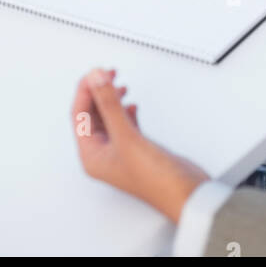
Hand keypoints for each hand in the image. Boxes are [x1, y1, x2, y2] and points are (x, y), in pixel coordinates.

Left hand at [71, 68, 207, 223]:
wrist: (185, 194)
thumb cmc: (155, 180)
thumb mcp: (127, 137)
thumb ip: (110, 105)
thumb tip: (96, 78)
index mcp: (92, 156)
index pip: (80, 116)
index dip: (86, 91)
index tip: (95, 72)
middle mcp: (103, 154)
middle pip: (92, 115)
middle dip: (97, 92)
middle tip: (106, 72)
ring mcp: (121, 151)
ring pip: (108, 117)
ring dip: (111, 98)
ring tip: (117, 82)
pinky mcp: (138, 148)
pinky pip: (125, 123)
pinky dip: (126, 110)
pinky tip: (132, 104)